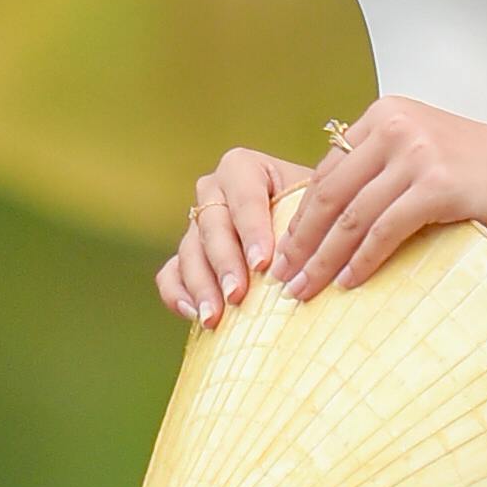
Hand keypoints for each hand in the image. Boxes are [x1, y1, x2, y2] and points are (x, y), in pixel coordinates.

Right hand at [160, 143, 305, 323]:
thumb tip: (312, 250)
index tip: (262, 263)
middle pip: (212, 225)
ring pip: (190, 252)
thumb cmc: (316, 216)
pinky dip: (178, 295)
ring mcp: (195, 224)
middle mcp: (213, 190)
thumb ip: (309, 219)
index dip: (252, 230)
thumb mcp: (316, 207)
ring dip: (201, 286)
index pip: (244, 196)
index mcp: (244, 168)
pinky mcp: (186, 256)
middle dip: (225, 263)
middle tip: (237, 295)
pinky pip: (170, 274)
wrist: (305, 232)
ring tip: (214, 317)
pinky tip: (195, 316)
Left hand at [276, 96, 486, 299]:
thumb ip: (376, 166)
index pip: (328, 171)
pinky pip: (385, 230)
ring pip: (352, 215)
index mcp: (385, 113)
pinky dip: (362, 259)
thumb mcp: (421, 152)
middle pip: (331, 193)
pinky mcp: (438, 185)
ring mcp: (418, 153)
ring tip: (305, 290)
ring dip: (323, 258)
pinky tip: (348, 282)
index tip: (283, 251)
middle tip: (282, 279)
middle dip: (302, 241)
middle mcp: (396, 125)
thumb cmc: (479, 172)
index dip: (300, 216)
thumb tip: (319, 215)